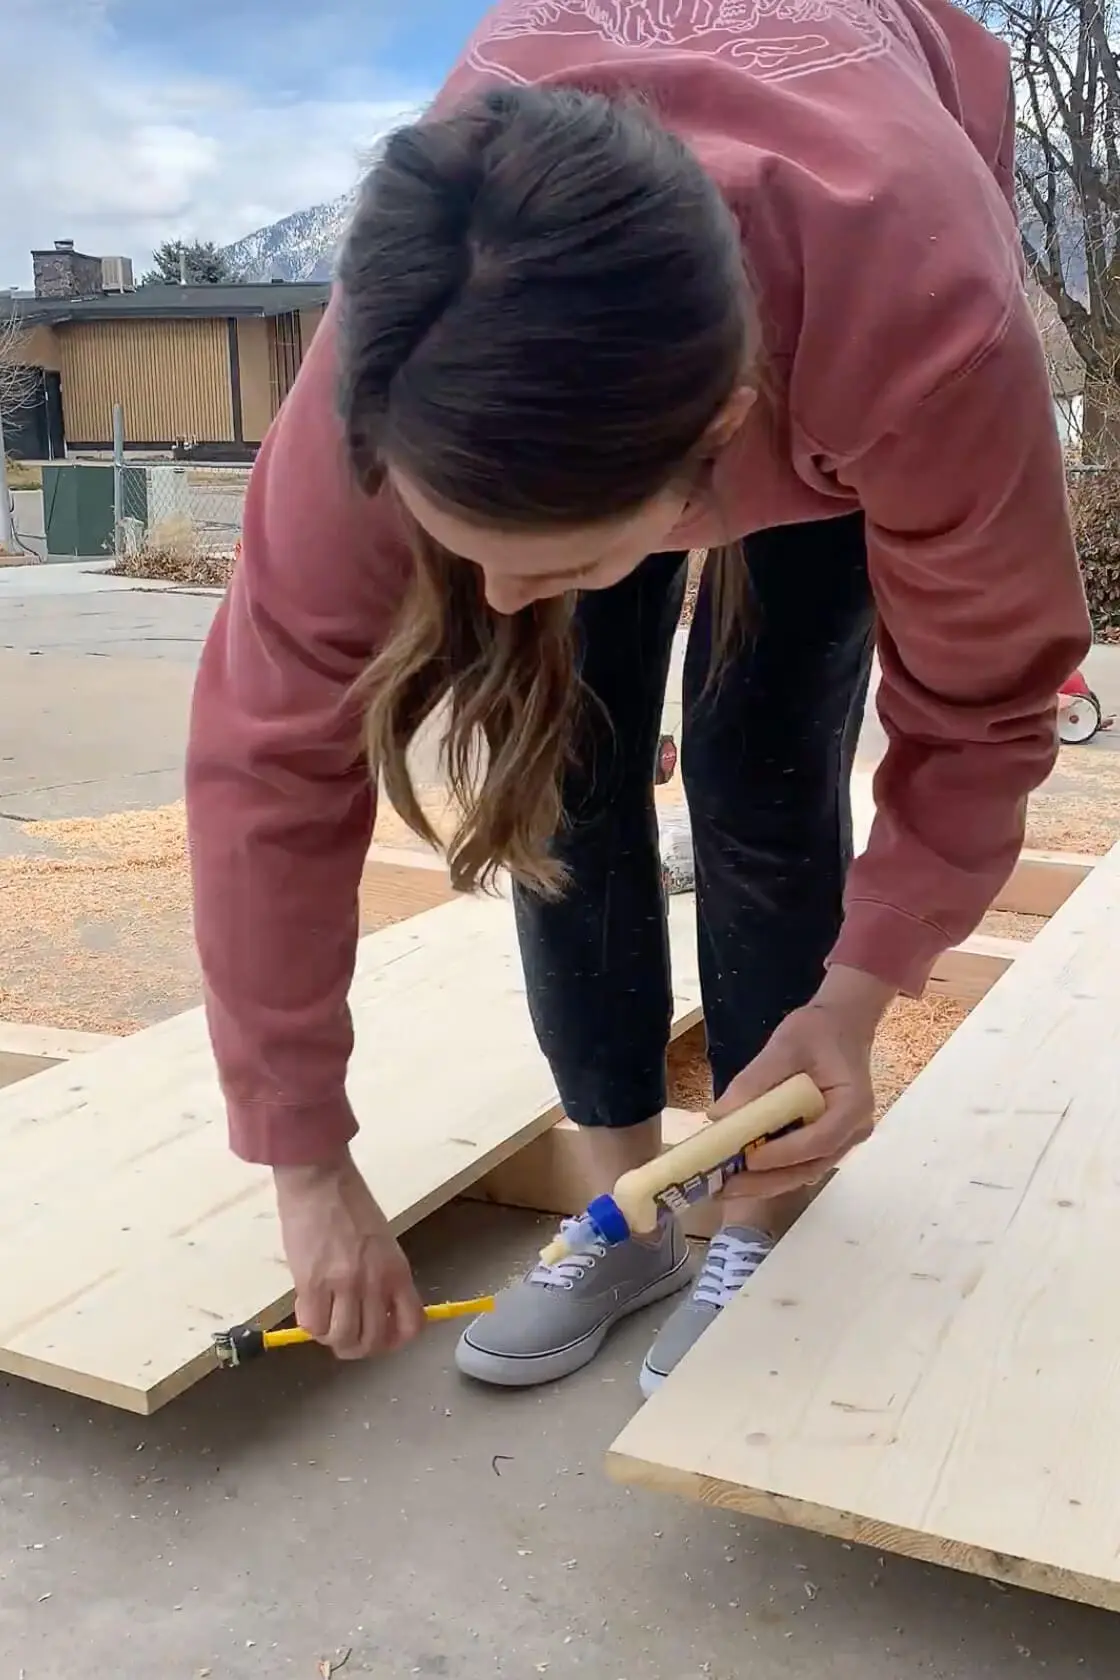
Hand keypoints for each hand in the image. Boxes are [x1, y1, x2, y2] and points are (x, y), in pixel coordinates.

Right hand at [274, 1152, 425, 1359]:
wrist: (320, 1180)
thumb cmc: (352, 1205)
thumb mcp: (382, 1243)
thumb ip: (383, 1279)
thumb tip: (374, 1313)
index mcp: (397, 1271)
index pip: (411, 1325)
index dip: (395, 1341)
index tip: (381, 1336)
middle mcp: (374, 1283)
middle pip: (371, 1342)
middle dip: (358, 1347)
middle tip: (346, 1334)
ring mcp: (343, 1285)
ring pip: (341, 1339)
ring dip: (332, 1338)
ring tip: (326, 1320)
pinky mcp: (312, 1283)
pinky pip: (312, 1325)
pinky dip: (310, 1324)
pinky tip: (309, 1307)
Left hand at [714, 966, 894, 1198]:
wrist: (841, 1027)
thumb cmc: (817, 1032)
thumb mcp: (783, 1047)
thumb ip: (753, 1081)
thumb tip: (717, 1116)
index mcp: (852, 1104)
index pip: (819, 1140)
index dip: (783, 1154)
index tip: (748, 1158)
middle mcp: (853, 1131)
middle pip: (810, 1166)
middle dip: (766, 1181)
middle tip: (726, 1187)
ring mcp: (843, 1141)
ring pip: (804, 1171)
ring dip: (766, 1183)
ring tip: (726, 1187)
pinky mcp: (828, 1143)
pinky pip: (801, 1163)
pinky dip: (772, 1172)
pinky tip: (742, 1174)